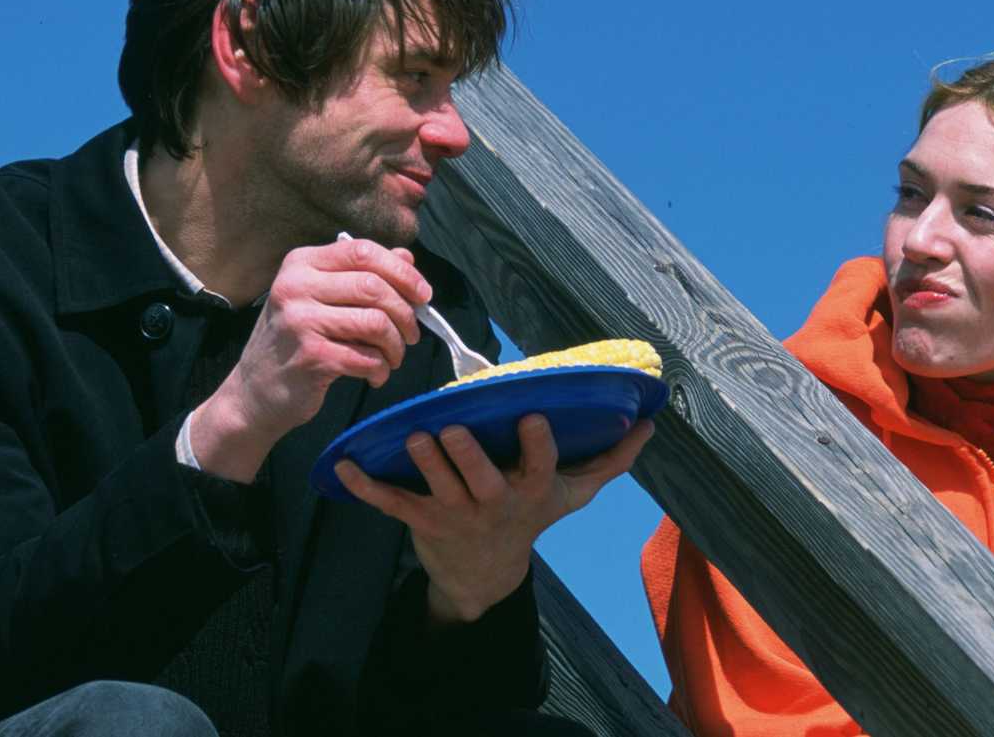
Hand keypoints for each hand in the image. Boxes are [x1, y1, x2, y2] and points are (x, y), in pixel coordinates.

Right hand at [192, 237, 429, 481]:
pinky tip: (375, 376)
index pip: (362, 251)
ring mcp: (300, 322)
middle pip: (374, 287)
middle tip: (411, 335)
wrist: (254, 392)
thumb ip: (361, 275)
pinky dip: (381, 369)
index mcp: (300, 263)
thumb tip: (406, 257)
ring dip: (396, 346)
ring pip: (376, 323)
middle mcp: (295, 286)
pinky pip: (367, 358)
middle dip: (405, 313)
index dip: (402, 271)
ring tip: (392, 358)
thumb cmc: (294, 341)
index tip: (423, 294)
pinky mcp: (311, 357)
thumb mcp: (320, 298)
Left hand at [335, 414, 654, 622]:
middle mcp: (494, 504)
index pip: (539, 469)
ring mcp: (455, 514)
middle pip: (483, 480)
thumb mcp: (573, 494)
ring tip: (412, 436)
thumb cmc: (531, 516)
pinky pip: (390, 504)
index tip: (533, 418)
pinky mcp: (420, 521)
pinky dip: (364, 487)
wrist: (485, 575)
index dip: (536, 447)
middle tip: (453, 428)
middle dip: (467, 457)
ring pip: (438, 488)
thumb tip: (650, 423)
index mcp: (531, 492)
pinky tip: (342, 467)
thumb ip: (610, 459)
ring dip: (423, 464)